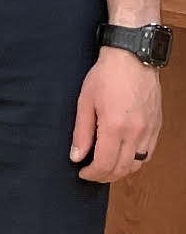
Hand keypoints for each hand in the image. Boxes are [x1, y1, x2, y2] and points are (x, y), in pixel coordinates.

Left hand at [70, 46, 161, 181]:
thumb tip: (76, 156)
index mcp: (114, 126)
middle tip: (92, 173)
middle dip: (105, 176)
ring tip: (107, 167)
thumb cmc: (106, 75)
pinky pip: (148, 153)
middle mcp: (135, 132)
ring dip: (121, 171)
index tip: (82, 172)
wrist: (132, 57)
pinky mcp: (156, 126)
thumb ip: (81, 132)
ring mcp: (149, 130)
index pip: (104, 164)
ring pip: (137, 164)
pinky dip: (136, 160)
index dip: (92, 174)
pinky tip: (124, 156)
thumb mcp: (85, 100)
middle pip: (122, 169)